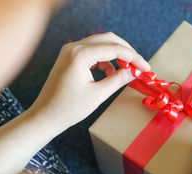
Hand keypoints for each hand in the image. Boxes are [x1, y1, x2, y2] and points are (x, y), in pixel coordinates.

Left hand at [28, 32, 150, 131]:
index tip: (146, 68)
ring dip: (116, 55)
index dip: (134, 58)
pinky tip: (109, 74)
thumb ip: (118, 80)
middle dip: (126, 52)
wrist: (45, 116)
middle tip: (139, 66)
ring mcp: (70, 51)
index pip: (114, 49)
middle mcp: (74, 47)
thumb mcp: (98, 94)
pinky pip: (92, 52)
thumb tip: (134, 72)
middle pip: (108, 39)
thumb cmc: (68, 108)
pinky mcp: (69, 57)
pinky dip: (104, 60)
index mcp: (80, 54)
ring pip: (101, 44)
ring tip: (126, 72)